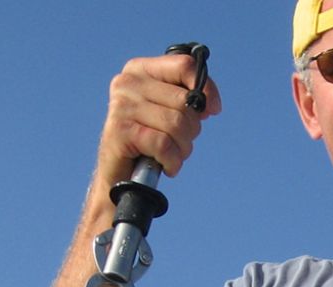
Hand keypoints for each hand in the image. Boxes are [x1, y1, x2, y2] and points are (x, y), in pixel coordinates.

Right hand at [98, 52, 222, 181]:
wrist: (119, 175)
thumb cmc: (148, 141)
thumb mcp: (169, 111)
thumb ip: (188, 98)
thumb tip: (210, 103)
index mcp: (140, 69)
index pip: (184, 65)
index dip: (207, 89)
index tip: (213, 110)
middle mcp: (128, 82)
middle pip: (184, 101)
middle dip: (191, 129)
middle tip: (178, 143)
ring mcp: (122, 105)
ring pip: (176, 125)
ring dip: (182, 149)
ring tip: (171, 155)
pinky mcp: (120, 130)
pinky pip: (163, 145)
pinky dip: (172, 161)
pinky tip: (166, 166)